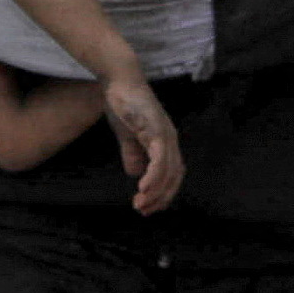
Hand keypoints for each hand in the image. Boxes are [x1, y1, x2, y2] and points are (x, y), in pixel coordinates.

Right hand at [102, 75, 184, 215]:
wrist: (119, 80)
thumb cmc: (123, 104)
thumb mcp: (127, 136)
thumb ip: (132, 154)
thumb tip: (135, 174)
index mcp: (165, 142)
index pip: (172, 175)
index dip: (163, 194)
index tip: (148, 208)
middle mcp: (171, 140)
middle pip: (174, 177)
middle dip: (160, 198)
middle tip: (143, 212)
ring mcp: (166, 135)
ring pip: (168, 172)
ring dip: (155, 192)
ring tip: (140, 205)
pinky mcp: (157, 130)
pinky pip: (160, 159)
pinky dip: (154, 176)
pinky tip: (142, 188)